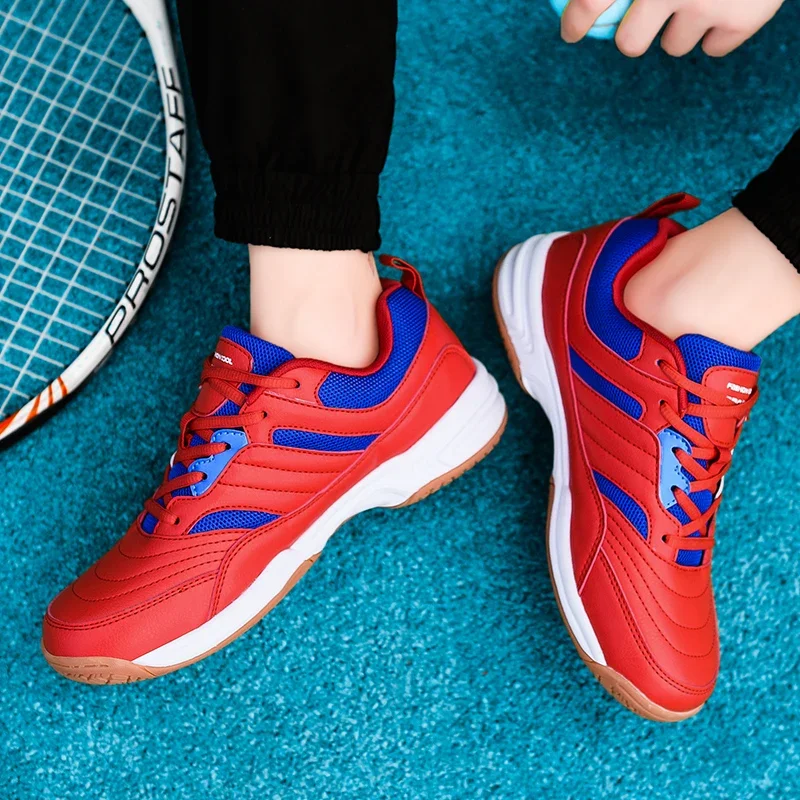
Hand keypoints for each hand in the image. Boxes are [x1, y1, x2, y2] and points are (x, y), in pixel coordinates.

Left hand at [560, 0, 785, 57]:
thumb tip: (581, 3)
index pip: (590, 1)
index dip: (576, 21)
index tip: (571, 32)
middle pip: (630, 44)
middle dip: (636, 33)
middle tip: (652, 11)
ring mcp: (708, 4)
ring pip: (674, 46)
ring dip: (682, 26)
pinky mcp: (743, 19)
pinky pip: (713, 48)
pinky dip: (718, 29)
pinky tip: (729, 0)